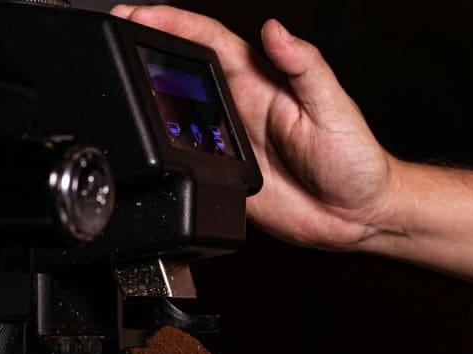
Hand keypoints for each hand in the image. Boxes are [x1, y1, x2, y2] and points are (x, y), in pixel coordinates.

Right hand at [110, 5, 398, 249]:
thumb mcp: (334, 106)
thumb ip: (305, 67)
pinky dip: (163, 153)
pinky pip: (186, 163)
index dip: (173, 22)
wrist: (361, 215)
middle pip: (181, 72)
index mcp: (262, 82)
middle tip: (111, 39)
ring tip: (113, 85)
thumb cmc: (357, 158)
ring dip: (145, 100)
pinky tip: (144, 146)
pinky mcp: (226, 178)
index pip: (208, 40)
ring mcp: (230, 144)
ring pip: (176, 117)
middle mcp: (241, 108)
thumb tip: (276, 30)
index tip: (139, 13)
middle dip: (143, 52)